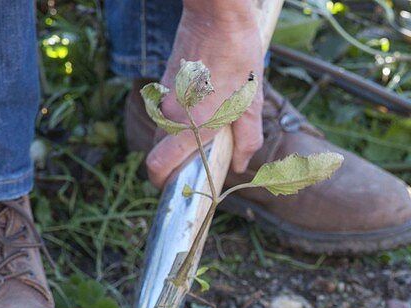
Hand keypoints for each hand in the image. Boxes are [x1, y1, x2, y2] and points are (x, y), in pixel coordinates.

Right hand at [145, 6, 264, 188]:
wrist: (217, 15)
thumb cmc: (238, 56)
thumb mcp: (252, 102)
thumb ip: (247, 139)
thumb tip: (240, 164)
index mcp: (193, 125)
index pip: (158, 165)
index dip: (163, 181)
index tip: (178, 186)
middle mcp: (172, 115)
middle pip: (162, 152)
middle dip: (180, 160)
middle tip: (209, 154)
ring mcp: (165, 98)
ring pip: (167, 132)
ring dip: (184, 137)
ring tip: (213, 122)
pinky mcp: (165, 84)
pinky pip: (171, 112)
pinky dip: (184, 117)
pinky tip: (208, 100)